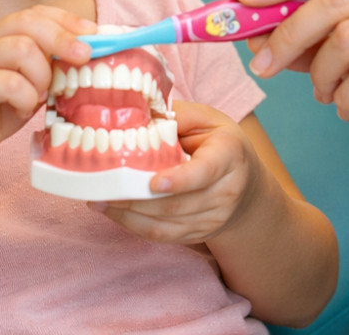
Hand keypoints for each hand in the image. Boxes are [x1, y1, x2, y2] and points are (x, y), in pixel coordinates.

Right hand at [0, 6, 94, 176]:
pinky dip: (25, 97)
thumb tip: (89, 56)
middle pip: (29, 22)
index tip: (94, 33)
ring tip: (40, 96)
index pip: (36, 13)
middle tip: (84, 58)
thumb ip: (50, 67)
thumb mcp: (31, 84)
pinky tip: (22, 108)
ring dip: (42, 75)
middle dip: (63, 38)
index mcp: (0, 34)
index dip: (67, 20)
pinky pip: (9, 82)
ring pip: (22, 48)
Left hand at [96, 102, 264, 245]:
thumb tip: (137, 112)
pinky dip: (136, 227)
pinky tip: (115, 214)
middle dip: (137, 199)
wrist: (248, 184)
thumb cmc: (220, 143)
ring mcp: (216, 218)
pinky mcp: (201, 234)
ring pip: (168, 224)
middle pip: (178, 204)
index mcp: (230, 155)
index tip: (153, 183)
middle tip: (104, 189)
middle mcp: (227, 191)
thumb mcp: (207, 119)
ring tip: (101, 201)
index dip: (179, 180)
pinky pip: (165, 236)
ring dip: (130, 216)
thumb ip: (176, 115)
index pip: (205, 172)